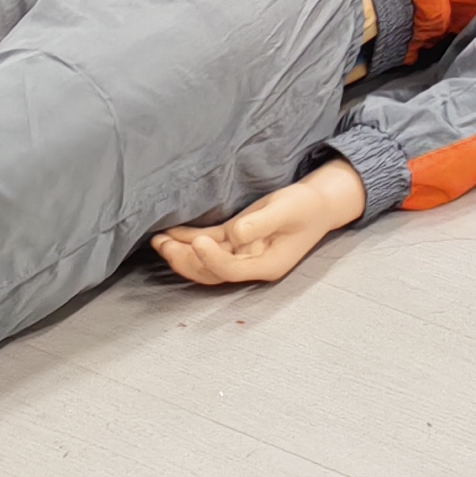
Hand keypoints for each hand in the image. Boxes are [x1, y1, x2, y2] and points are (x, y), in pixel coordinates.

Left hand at [154, 159, 366, 285]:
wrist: (316, 204)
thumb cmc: (305, 207)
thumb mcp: (287, 211)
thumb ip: (261, 224)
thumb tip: (235, 234)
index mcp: (267, 265)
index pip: (231, 270)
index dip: (212, 259)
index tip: (197, 241)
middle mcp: (251, 265)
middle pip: (212, 272)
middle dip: (186, 260)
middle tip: (163, 244)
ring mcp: (241, 253)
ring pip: (206, 261)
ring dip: (182, 252)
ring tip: (158, 240)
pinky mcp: (236, 239)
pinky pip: (209, 244)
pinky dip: (189, 239)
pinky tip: (171, 232)